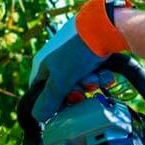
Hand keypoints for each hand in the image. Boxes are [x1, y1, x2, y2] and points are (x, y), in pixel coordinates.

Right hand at [28, 0, 131, 121]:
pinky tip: (105, 73)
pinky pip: (93, 73)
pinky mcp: (90, 56)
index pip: (40, 92)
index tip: (64, 108)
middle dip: (77, 91)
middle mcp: (57, 61)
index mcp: (43, 65)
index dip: (52, 103)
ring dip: (91, 83)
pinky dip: (100, 75)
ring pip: (81, 82)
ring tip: (97, 76)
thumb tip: (37, 116)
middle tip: (84, 89)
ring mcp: (74, 58)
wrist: (106, 28)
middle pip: (64, 90)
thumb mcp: (61, 79)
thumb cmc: (78, 52)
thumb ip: (49, 100)